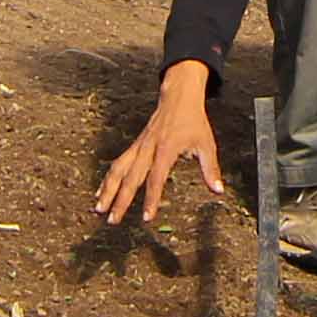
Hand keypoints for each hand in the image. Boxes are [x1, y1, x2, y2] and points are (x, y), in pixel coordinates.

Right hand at [94, 65, 225, 223]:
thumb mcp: (206, 144)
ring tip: (99, 208)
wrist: (178, 97)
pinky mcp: (135, 145)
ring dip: (108, 190)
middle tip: (113, 219)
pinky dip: (109, 178)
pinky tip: (102, 191)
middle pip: (131, 178)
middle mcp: (148, 148)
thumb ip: (210, 168)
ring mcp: (139, 146)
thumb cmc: (193, 121)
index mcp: (166, 149)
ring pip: (118, 169)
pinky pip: (118, 163)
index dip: (151, 199)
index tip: (147, 216)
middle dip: (121, 200)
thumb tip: (218, 190)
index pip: (156, 179)